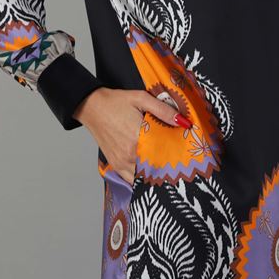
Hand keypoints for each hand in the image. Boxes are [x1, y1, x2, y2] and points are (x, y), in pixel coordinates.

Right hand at [72, 87, 187, 184]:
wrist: (91, 107)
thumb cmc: (116, 102)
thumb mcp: (141, 98)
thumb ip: (163, 110)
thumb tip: (184, 122)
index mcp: (137, 138)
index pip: (165, 154)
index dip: (178, 156)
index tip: (187, 156)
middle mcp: (129, 154)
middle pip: (157, 168)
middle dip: (169, 167)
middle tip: (181, 164)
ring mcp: (121, 162)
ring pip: (145, 178)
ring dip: (156, 174)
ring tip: (168, 170)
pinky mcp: (116, 165)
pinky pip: (132, 180)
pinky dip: (143, 179)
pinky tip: (151, 173)